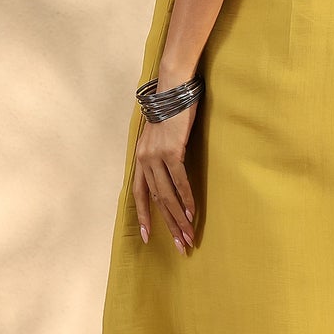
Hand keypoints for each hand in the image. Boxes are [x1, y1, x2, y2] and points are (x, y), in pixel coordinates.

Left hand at [133, 106, 197, 251]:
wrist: (173, 87)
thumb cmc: (171, 109)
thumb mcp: (161, 135)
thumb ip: (161, 153)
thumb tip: (170, 169)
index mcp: (140, 158)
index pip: (139, 194)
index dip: (143, 217)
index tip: (147, 237)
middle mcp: (144, 159)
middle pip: (156, 201)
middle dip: (168, 226)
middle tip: (180, 246)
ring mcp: (156, 156)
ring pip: (167, 196)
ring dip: (179, 219)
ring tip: (189, 236)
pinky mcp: (172, 151)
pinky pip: (180, 181)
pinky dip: (187, 199)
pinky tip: (193, 213)